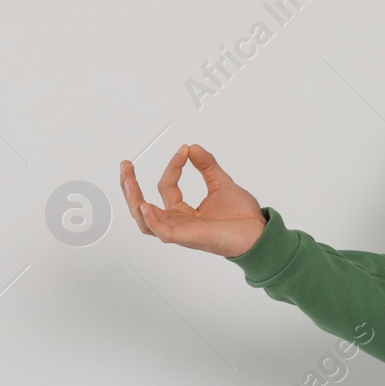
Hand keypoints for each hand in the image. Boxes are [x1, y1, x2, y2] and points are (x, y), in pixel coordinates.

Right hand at [119, 143, 266, 257]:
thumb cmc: (242, 216)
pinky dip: (151, 219)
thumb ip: (206, 165)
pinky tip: (145, 205)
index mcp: (184, 211)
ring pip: (145, 219)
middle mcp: (178, 221)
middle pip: (143, 206)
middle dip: (130, 186)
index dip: (173, 166)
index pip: (167, 186)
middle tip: (125, 166)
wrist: (259, 232)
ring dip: (134, 199)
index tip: (183, 150)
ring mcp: (180, 231)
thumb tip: (192, 148)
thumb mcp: (221, 182)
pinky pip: (161, 231)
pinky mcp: (187, 237)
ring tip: (128, 181)